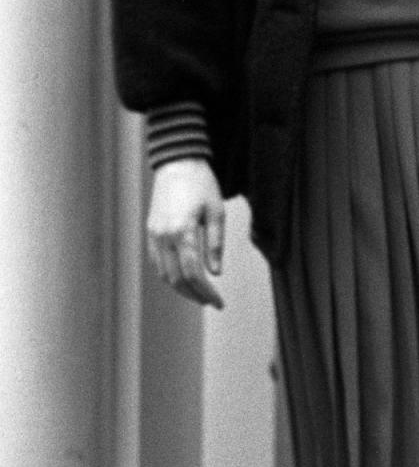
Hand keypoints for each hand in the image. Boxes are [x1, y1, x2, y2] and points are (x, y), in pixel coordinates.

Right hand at [146, 158, 225, 308]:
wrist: (178, 163)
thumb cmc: (202, 184)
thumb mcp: (217, 212)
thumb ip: (215, 244)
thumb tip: (215, 273)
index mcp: (183, 231)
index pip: (194, 273)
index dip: (206, 292)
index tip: (219, 303)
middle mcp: (164, 236)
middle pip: (177, 279)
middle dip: (194, 295)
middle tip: (211, 302)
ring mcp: (154, 235)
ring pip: (164, 274)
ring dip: (181, 288)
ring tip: (199, 294)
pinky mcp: (150, 231)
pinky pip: (157, 262)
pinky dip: (169, 275)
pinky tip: (184, 278)